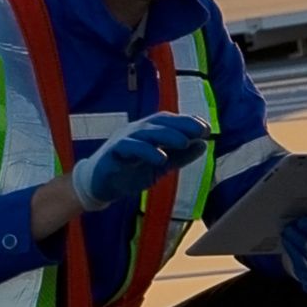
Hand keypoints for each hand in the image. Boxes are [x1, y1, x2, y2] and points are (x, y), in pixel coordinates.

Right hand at [74, 112, 201, 211]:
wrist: (99, 185)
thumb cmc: (131, 170)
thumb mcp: (161, 165)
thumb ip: (180, 156)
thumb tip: (203, 145)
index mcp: (148, 131)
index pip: (169, 120)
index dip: (187, 122)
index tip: (206, 128)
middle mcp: (136, 131)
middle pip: (159, 123)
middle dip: (181, 126)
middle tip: (201, 131)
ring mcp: (123, 140)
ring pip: (145, 132)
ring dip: (166, 135)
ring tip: (184, 142)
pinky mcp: (112, 153)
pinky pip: (129, 148)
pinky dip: (145, 151)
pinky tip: (161, 159)